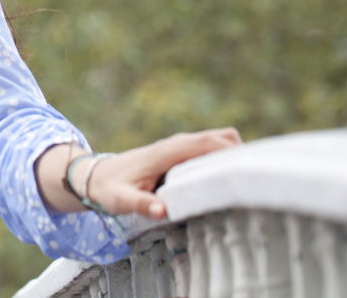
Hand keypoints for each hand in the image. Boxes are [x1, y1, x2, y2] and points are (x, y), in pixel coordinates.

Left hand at [85, 128, 241, 219]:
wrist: (95, 176)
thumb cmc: (109, 188)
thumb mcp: (121, 200)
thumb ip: (141, 204)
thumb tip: (161, 209)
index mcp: (168, 152)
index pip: (208, 143)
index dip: (231, 152)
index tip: (250, 171)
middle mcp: (177, 144)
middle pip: (221, 137)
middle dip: (240, 153)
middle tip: (251, 181)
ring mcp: (179, 147)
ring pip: (217, 141)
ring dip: (232, 156)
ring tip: (243, 183)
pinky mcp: (179, 154)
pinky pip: (209, 150)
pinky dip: (223, 159)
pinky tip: (225, 182)